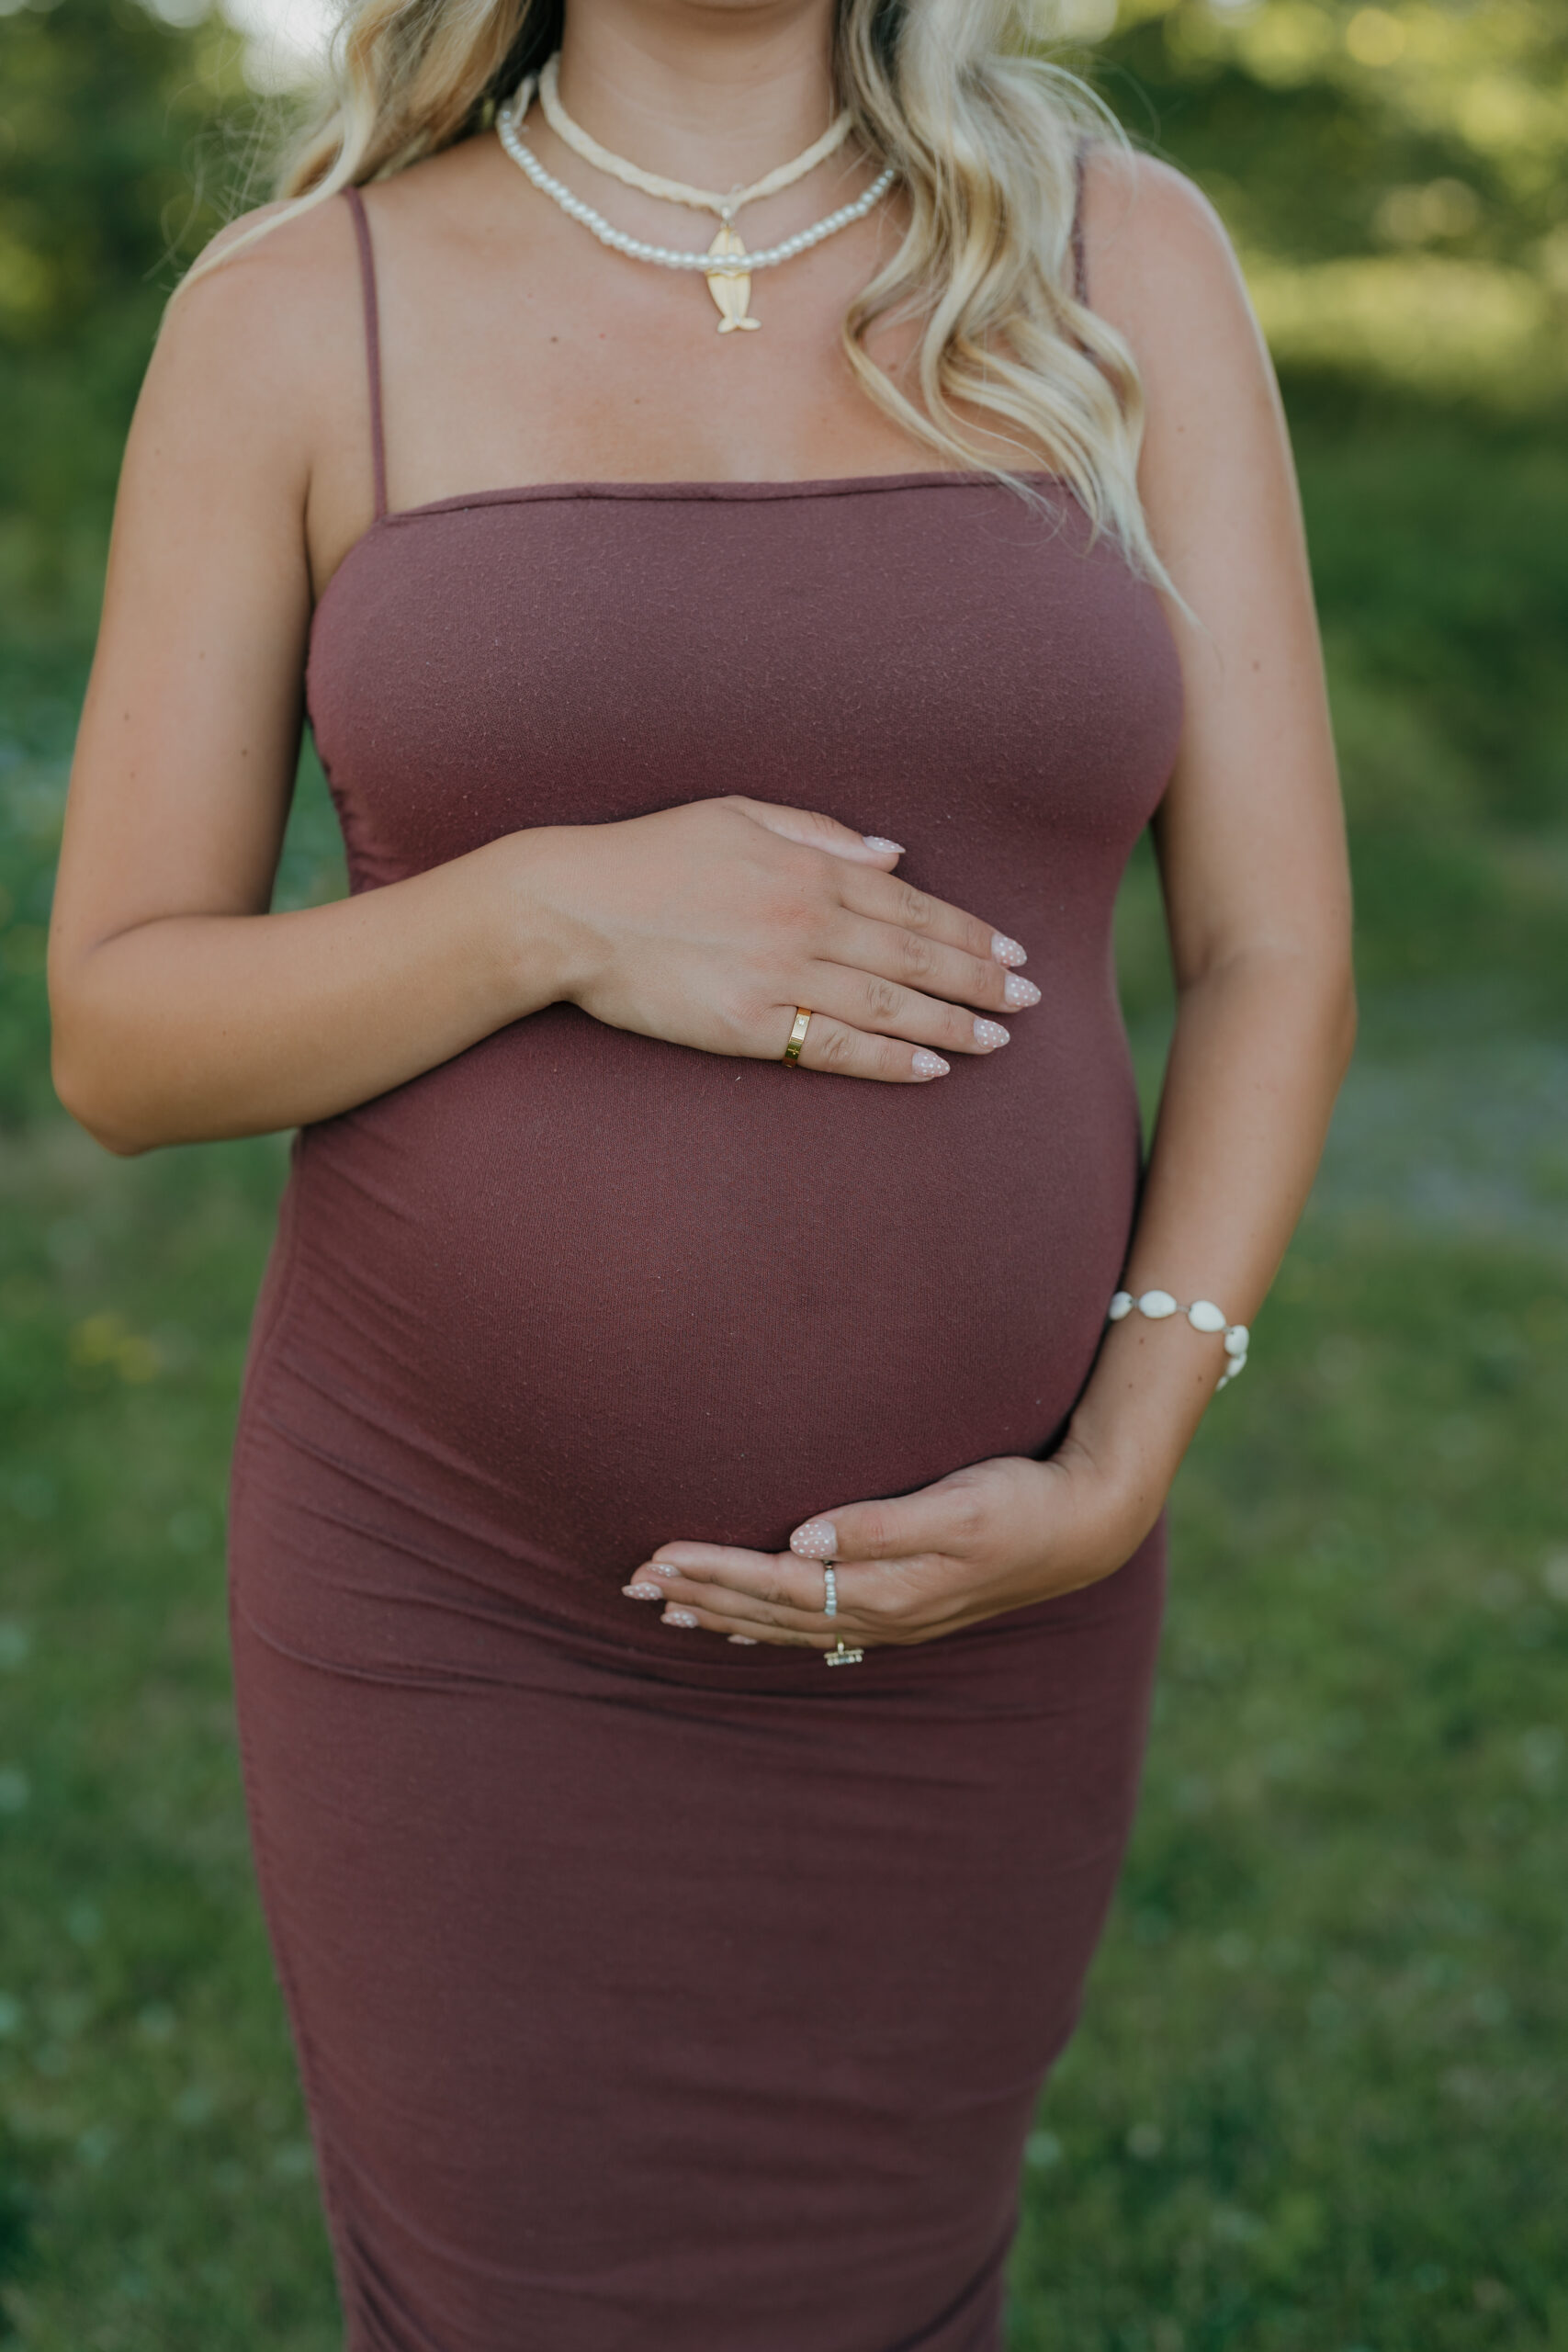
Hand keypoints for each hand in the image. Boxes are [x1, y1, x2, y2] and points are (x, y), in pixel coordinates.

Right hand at [529, 795, 1037, 1082]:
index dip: (971, 932)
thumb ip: (821, 833)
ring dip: (953, 1025)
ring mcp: (779, 976)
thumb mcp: (738, 815)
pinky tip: (931, 1069)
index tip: (1014, 952)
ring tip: (996, 1040)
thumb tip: (894, 855)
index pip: (913, 906)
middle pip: (917, 959)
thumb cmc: (649, 855)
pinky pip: (835, 1047)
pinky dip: (889, 1060)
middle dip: (981, 981)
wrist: (571, 907)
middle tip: (1028, 1002)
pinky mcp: (747, 1025)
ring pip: (890, 1006)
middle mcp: (806, 921)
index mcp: (809, 868)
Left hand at [621, 1450, 1149, 1648]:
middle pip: (769, 1609)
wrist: (1086, 1527)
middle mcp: (880, 1612)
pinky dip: (769, 1624)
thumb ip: (880, 1524)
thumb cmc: (1021, 1502)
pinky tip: (743, 1623)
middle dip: (700, 1594)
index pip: (775, 1582)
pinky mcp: (903, 1608)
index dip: (713, 1569)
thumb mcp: (958, 1504)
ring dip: (724, 1613)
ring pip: (787, 1624)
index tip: (656, 1555)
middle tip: (632, 1583)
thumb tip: (804, 1539)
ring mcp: (891, 1617)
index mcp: (884, 1586)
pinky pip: (817, 1628)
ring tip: (667, 1608)